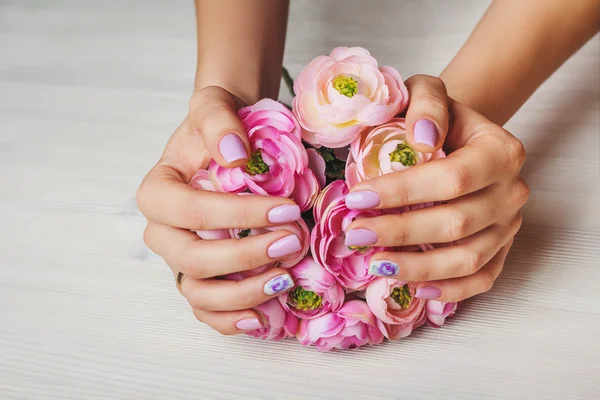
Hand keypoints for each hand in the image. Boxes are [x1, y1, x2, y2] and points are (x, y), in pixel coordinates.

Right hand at [137, 86, 300, 334]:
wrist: (227, 142)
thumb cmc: (218, 128)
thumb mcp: (214, 107)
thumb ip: (219, 122)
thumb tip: (235, 155)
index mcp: (157, 193)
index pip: (190, 212)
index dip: (237, 215)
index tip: (286, 209)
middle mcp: (163, 232)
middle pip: (192, 259)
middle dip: (245, 256)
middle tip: (294, 241)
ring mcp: (180, 259)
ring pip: (199, 293)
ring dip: (243, 293)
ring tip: (285, 280)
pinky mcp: (200, 277)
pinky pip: (206, 310)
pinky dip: (231, 320)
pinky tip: (263, 318)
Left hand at [344, 75, 528, 301]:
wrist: (458, 138)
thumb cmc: (437, 119)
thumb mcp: (428, 93)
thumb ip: (426, 105)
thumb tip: (420, 140)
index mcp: (500, 151)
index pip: (451, 178)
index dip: (402, 192)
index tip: (356, 199)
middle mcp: (511, 192)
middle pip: (457, 223)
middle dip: (400, 233)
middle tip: (355, 235)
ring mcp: (508, 226)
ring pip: (468, 259)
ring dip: (418, 267)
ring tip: (375, 265)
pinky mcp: (501, 250)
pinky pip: (480, 279)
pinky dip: (448, 289)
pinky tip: (413, 288)